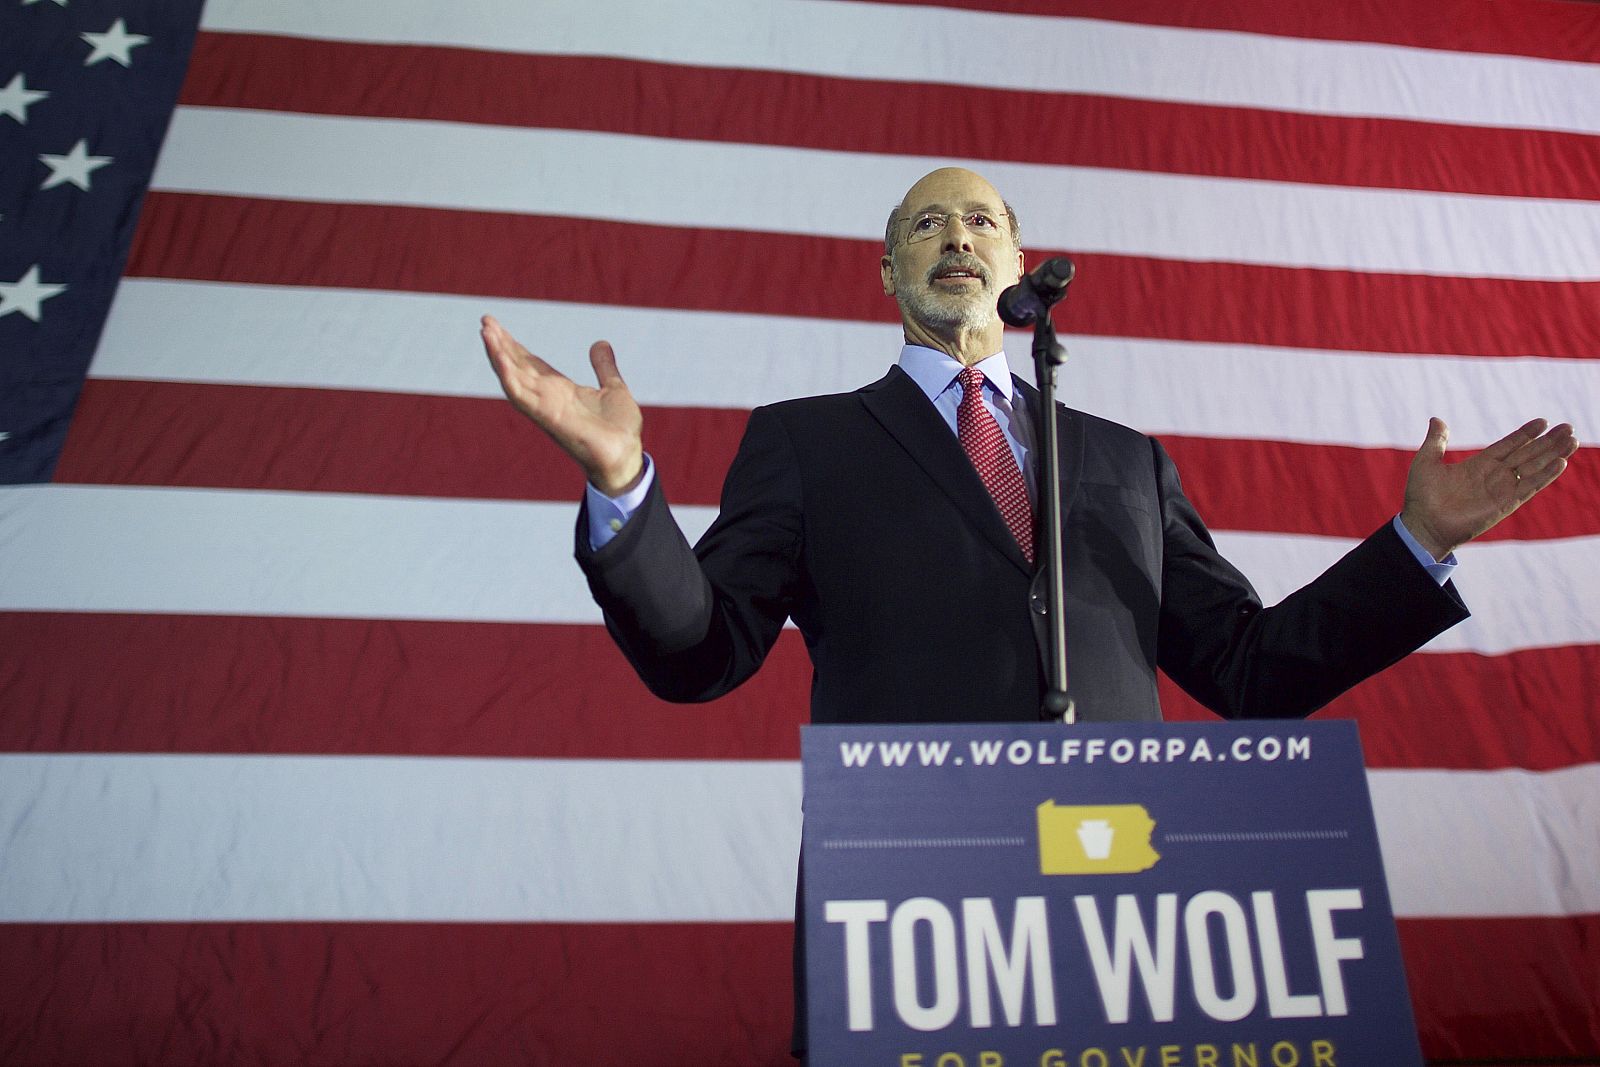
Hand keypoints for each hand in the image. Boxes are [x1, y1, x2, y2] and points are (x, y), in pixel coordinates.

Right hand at [481, 315, 644, 495]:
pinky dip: (508, 375)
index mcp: (560, 390)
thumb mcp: (613, 388)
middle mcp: (548, 398)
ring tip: (485, 331)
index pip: (530, 364)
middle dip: (500, 344)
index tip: (498, 326)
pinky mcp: (547, 416)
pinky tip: (499, 357)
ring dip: (498, 355)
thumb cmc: (619, 430)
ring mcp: (545, 407)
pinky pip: (521, 395)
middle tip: (485, 320)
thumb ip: (604, 367)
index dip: (514, 345)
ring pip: (513, 377)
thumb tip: (600, 343)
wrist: (627, 456)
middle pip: (517, 366)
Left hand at [1401, 417, 1578, 559]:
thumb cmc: (1422, 497)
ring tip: (1571, 440)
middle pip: (1527, 454)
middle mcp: (1494, 475)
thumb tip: (1436, 419)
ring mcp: (1501, 489)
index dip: (1526, 434)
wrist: (1423, 525)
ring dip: (1553, 454)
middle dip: (1548, 441)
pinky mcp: (1505, 503)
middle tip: (1568, 427)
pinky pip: (1529, 486)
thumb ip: (1436, 441)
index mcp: (1479, 464)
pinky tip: (1560, 463)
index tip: (1543, 421)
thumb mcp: (1427, 462)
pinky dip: (1545, 475)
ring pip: (1533, 467)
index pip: (1509, 445)